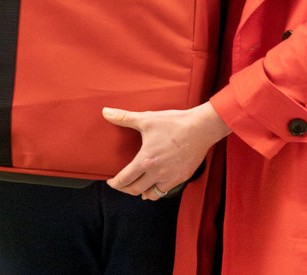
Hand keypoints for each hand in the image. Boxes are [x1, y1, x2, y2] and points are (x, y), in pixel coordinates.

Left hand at [104, 102, 230, 199]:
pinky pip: (166, 191)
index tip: (111, 182)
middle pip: (135, 190)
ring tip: (136, 186)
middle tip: (121, 184)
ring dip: (141, 192)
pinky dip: (156, 191)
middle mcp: (157, 173)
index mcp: (145, 161)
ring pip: (151, 194)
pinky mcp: (182, 177)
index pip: (125, 179)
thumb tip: (105, 112)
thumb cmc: (174, 123)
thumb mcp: (146, 119)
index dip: (115, 183)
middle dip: (125, 189)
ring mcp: (171, 177)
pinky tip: (154, 186)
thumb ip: (124, 117)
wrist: (201, 128)